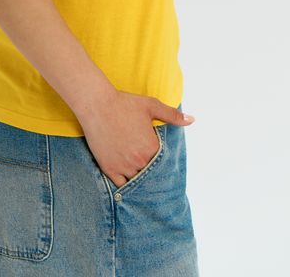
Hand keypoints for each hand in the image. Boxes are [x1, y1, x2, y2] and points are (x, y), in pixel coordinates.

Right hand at [77, 88, 194, 187]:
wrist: (97, 105)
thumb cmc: (124, 103)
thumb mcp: (151, 106)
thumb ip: (172, 115)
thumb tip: (192, 120)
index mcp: (151, 148)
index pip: (163, 163)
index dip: (162, 161)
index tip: (160, 161)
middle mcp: (139, 161)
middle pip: (150, 174)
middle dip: (151, 172)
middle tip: (151, 171)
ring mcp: (123, 167)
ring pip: (136, 181)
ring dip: (139, 179)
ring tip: (139, 175)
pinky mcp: (109, 168)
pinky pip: (120, 185)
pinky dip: (125, 185)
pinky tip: (128, 182)